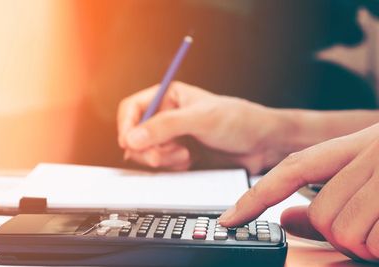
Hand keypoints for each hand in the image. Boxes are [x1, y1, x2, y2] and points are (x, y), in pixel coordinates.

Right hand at [117, 81, 289, 173]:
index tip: (129, 142)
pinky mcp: (180, 154)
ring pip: (147, 152)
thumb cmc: (238, 120)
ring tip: (185, 155)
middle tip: (163, 155)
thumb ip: (165, 126)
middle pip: (136, 134)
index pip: (133, 108)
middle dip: (148, 148)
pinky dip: (172, 166)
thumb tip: (132, 137)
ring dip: (163, 158)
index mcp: (169, 96)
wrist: (261, 144)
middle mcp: (168, 116)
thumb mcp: (201, 119)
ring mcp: (173, 137)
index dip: (127, 125)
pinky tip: (190, 160)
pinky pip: (162, 164)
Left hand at [219, 123, 378, 261]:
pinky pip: (374, 244)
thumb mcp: (368, 177)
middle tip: (364, 225)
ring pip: (342, 231)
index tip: (230, 219)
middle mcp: (369, 154)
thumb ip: (326, 196)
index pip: (292, 169)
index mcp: (355, 145)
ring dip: (362, 242)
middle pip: (318, 213)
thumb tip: (287, 220)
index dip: (256, 196)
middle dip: (336, 231)